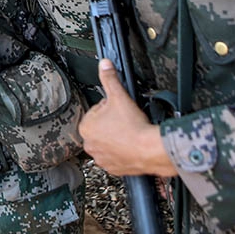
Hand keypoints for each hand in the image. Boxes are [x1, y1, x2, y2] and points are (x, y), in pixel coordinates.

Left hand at [79, 59, 176, 177]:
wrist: (149, 150)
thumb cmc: (133, 126)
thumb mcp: (119, 96)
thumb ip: (110, 79)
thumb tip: (104, 64)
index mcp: (85, 127)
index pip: (97, 111)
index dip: (111, 108)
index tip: (121, 110)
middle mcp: (89, 144)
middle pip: (102, 127)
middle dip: (113, 123)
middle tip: (127, 121)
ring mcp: (100, 158)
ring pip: (109, 142)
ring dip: (117, 137)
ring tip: (130, 133)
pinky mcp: (112, 168)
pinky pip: (116, 157)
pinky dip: (122, 152)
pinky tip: (131, 146)